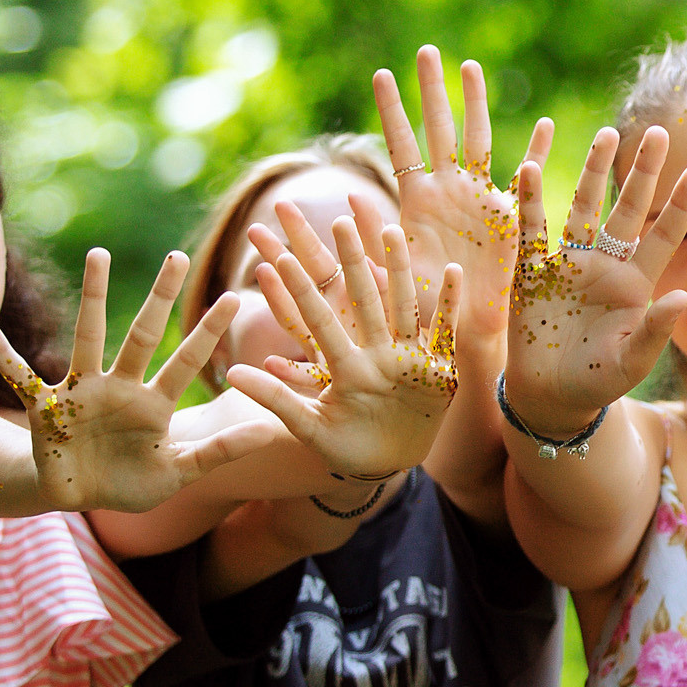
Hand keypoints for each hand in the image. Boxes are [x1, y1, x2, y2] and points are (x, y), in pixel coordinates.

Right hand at [0, 249, 277, 511]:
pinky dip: (0, 350)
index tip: (234, 298)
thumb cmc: (131, 483)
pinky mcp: (45, 408)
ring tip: (98, 254)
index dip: (209, 333)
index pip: (187, 360)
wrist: (79, 499)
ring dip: (93, 298)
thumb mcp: (179, 472)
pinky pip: (18, 373)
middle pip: (143, 334)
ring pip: (88, 337)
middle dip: (160, 297)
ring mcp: (81, 392)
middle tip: (179, 256)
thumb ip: (219, 452)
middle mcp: (120, 386)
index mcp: (154, 402)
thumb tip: (271, 430)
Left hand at [222, 216, 463, 478]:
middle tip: (335, 220)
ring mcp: (408, 357)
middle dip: (347, 259)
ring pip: (403, 303)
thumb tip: (232, 373)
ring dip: (399, 269)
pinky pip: (446, 331)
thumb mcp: (308, 426)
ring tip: (392, 231)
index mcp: (343, 363)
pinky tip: (454, 271)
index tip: (277, 256)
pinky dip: (451, 303)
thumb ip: (276, 398)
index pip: (315, 317)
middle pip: (359, 297)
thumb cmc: (345, 447)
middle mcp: (375, 352)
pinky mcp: (439, 371)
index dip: (298, 289)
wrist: (389, 466)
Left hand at [374, 45, 542, 329]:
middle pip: (438, 129)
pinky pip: (527, 178)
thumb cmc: (423, 311)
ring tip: (468, 66)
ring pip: (479, 140)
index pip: (401, 147)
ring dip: (475, 104)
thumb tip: (347, 198)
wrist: (465, 333)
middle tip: (425, 50)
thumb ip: (368, 240)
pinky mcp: (510, 216)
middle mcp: (448, 192)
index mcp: (417, 203)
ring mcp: (479, 200)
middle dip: (432, 90)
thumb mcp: (389, 275)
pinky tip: (547, 126)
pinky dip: (538, 154)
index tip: (380, 74)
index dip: (392, 112)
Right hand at [504, 123, 686, 431]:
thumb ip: (656, 330)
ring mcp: (569, 264)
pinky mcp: (533, 272)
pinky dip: (530, 199)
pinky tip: (531, 165)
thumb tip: (683, 297)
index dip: (679, 205)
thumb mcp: (633, 362)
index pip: (663, 236)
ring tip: (606, 134)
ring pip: (583, 208)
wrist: (551, 397)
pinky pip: (532, 229)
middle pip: (628, 209)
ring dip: (593, 172)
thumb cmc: (599, 382)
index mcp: (636, 284)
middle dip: (642, 172)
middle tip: (657, 131)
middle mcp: (606, 266)